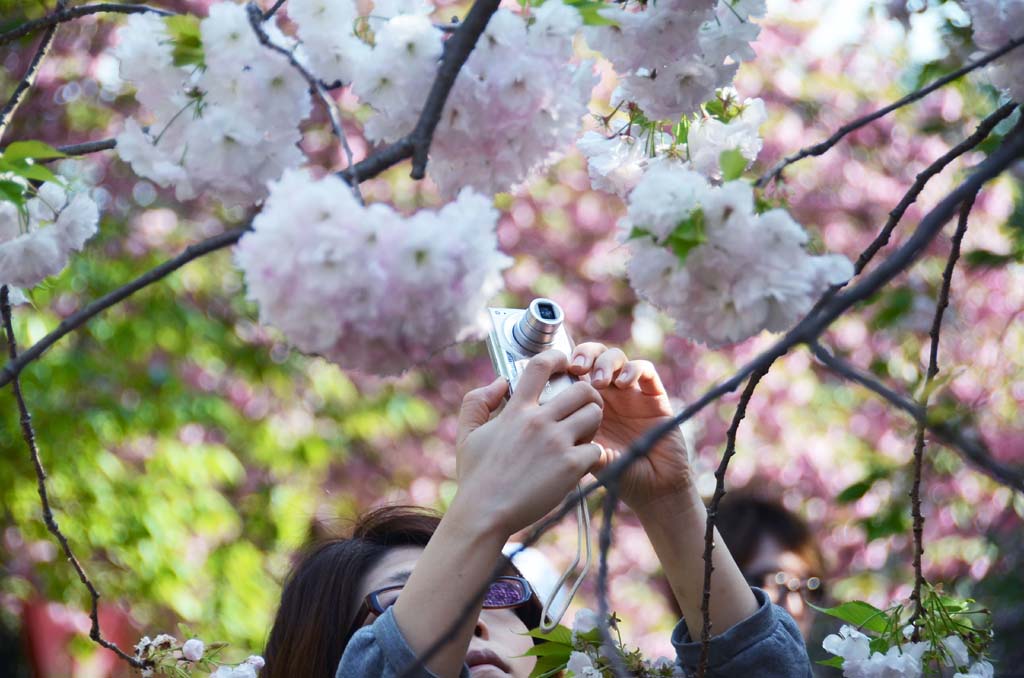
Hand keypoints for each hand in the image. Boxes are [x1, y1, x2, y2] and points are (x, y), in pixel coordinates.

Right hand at [453, 350, 603, 536]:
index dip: (558, 357)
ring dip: (593, 424)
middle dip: (588, 396)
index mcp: (516, 410)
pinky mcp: (570, 467)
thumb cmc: (476, 476)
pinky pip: (596, 449)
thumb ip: (479, 401)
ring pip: (595, 414)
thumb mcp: (468, 433)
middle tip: (582, 409)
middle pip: (582, 389)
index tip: (565, 362)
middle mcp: (538, 421)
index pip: (541, 366)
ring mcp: (556, 443)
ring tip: (582, 436)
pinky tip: (578, 464)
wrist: (485, 513)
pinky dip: (591, 456)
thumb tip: (501, 382)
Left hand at [568, 342, 692, 511]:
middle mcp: (608, 394)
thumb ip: (577, 445)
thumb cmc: (619, 476)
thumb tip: (556, 434)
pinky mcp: (654, 397)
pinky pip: (646, 371)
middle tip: (577, 368)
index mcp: (586, 404)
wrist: (654, 490)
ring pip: (617, 357)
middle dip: (584, 354)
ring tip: (600, 382)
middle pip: (593, 356)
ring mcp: (631, 393)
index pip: (573, 371)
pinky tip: (624, 383)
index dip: (563, 365)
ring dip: (606, 362)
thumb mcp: (590, 460)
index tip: (555, 375)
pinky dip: (634, 370)